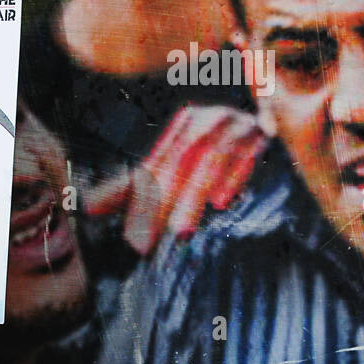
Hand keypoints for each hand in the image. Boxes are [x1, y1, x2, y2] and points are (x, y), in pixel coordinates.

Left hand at [86, 105, 266, 254]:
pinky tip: (222, 202)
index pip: (156, 166)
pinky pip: (247, 153)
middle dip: (160, 203)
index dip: (136, 198)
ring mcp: (238, 124)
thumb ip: (135, 187)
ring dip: (194, 195)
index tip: (125, 234)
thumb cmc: (220, 150)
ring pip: (210, 160)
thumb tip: (87, 208)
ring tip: (180, 232)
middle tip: (142, 244)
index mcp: (185, 126)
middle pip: (178, 163)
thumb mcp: (177, 165)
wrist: (275, 120)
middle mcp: (209, 120)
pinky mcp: (265, 133)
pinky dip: (234, 177)